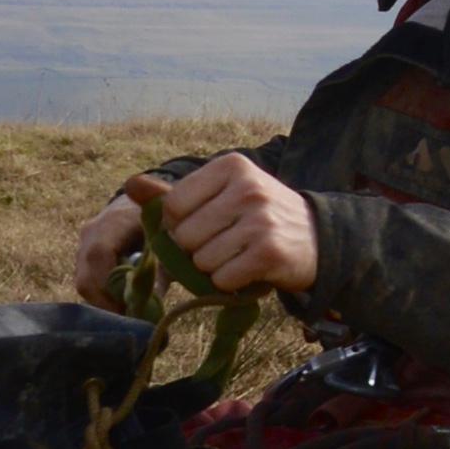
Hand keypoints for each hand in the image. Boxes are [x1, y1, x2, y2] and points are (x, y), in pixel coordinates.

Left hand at [69, 160, 321, 308]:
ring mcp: (260, 220)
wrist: (319, 239)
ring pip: (201, 261)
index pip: (173, 206)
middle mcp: (247, 188)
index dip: (181, 225)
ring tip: (239, 256)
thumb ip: (176, 194)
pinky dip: (230, 283)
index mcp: (231, 166)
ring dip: (215, 268)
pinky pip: (222, 279)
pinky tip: (249, 270)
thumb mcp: (224, 194)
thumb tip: (131, 185)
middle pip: (184, 236)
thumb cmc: (260, 216)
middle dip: (197, 250)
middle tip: (226, 244)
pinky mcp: (269, 252)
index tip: (207, 225)